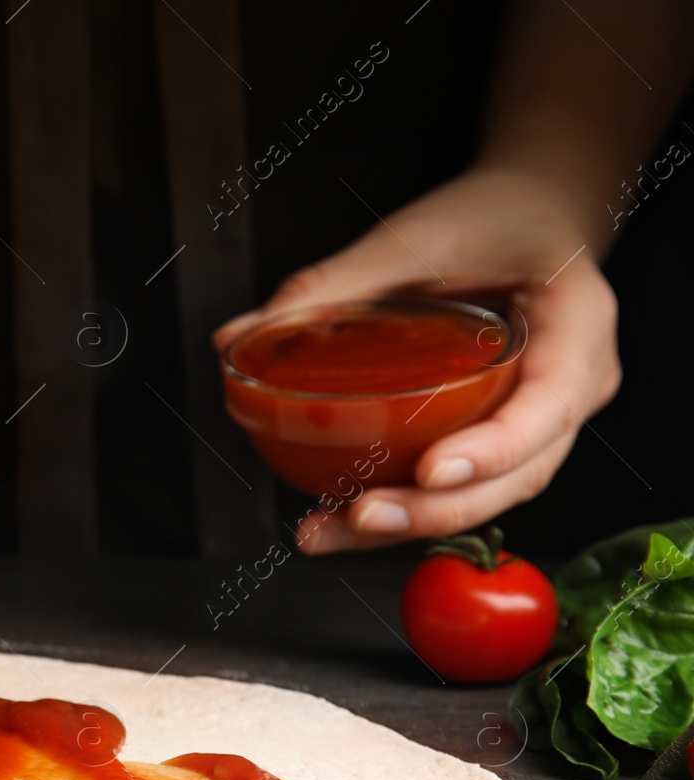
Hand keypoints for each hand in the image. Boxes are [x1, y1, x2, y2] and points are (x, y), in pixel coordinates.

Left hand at [214, 166, 620, 552]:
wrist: (533, 213)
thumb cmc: (489, 218)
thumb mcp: (416, 234)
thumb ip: (334, 284)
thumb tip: (237, 335)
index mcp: (578, 324)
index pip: (548, 406)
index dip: (494, 450)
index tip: (429, 472)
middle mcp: (575, 385)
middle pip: (520, 473)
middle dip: (436, 509)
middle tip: (360, 514)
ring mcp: (547, 419)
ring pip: (490, 494)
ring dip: (410, 523)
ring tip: (328, 531)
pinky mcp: (509, 436)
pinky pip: (466, 484)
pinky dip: (407, 506)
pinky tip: (341, 518)